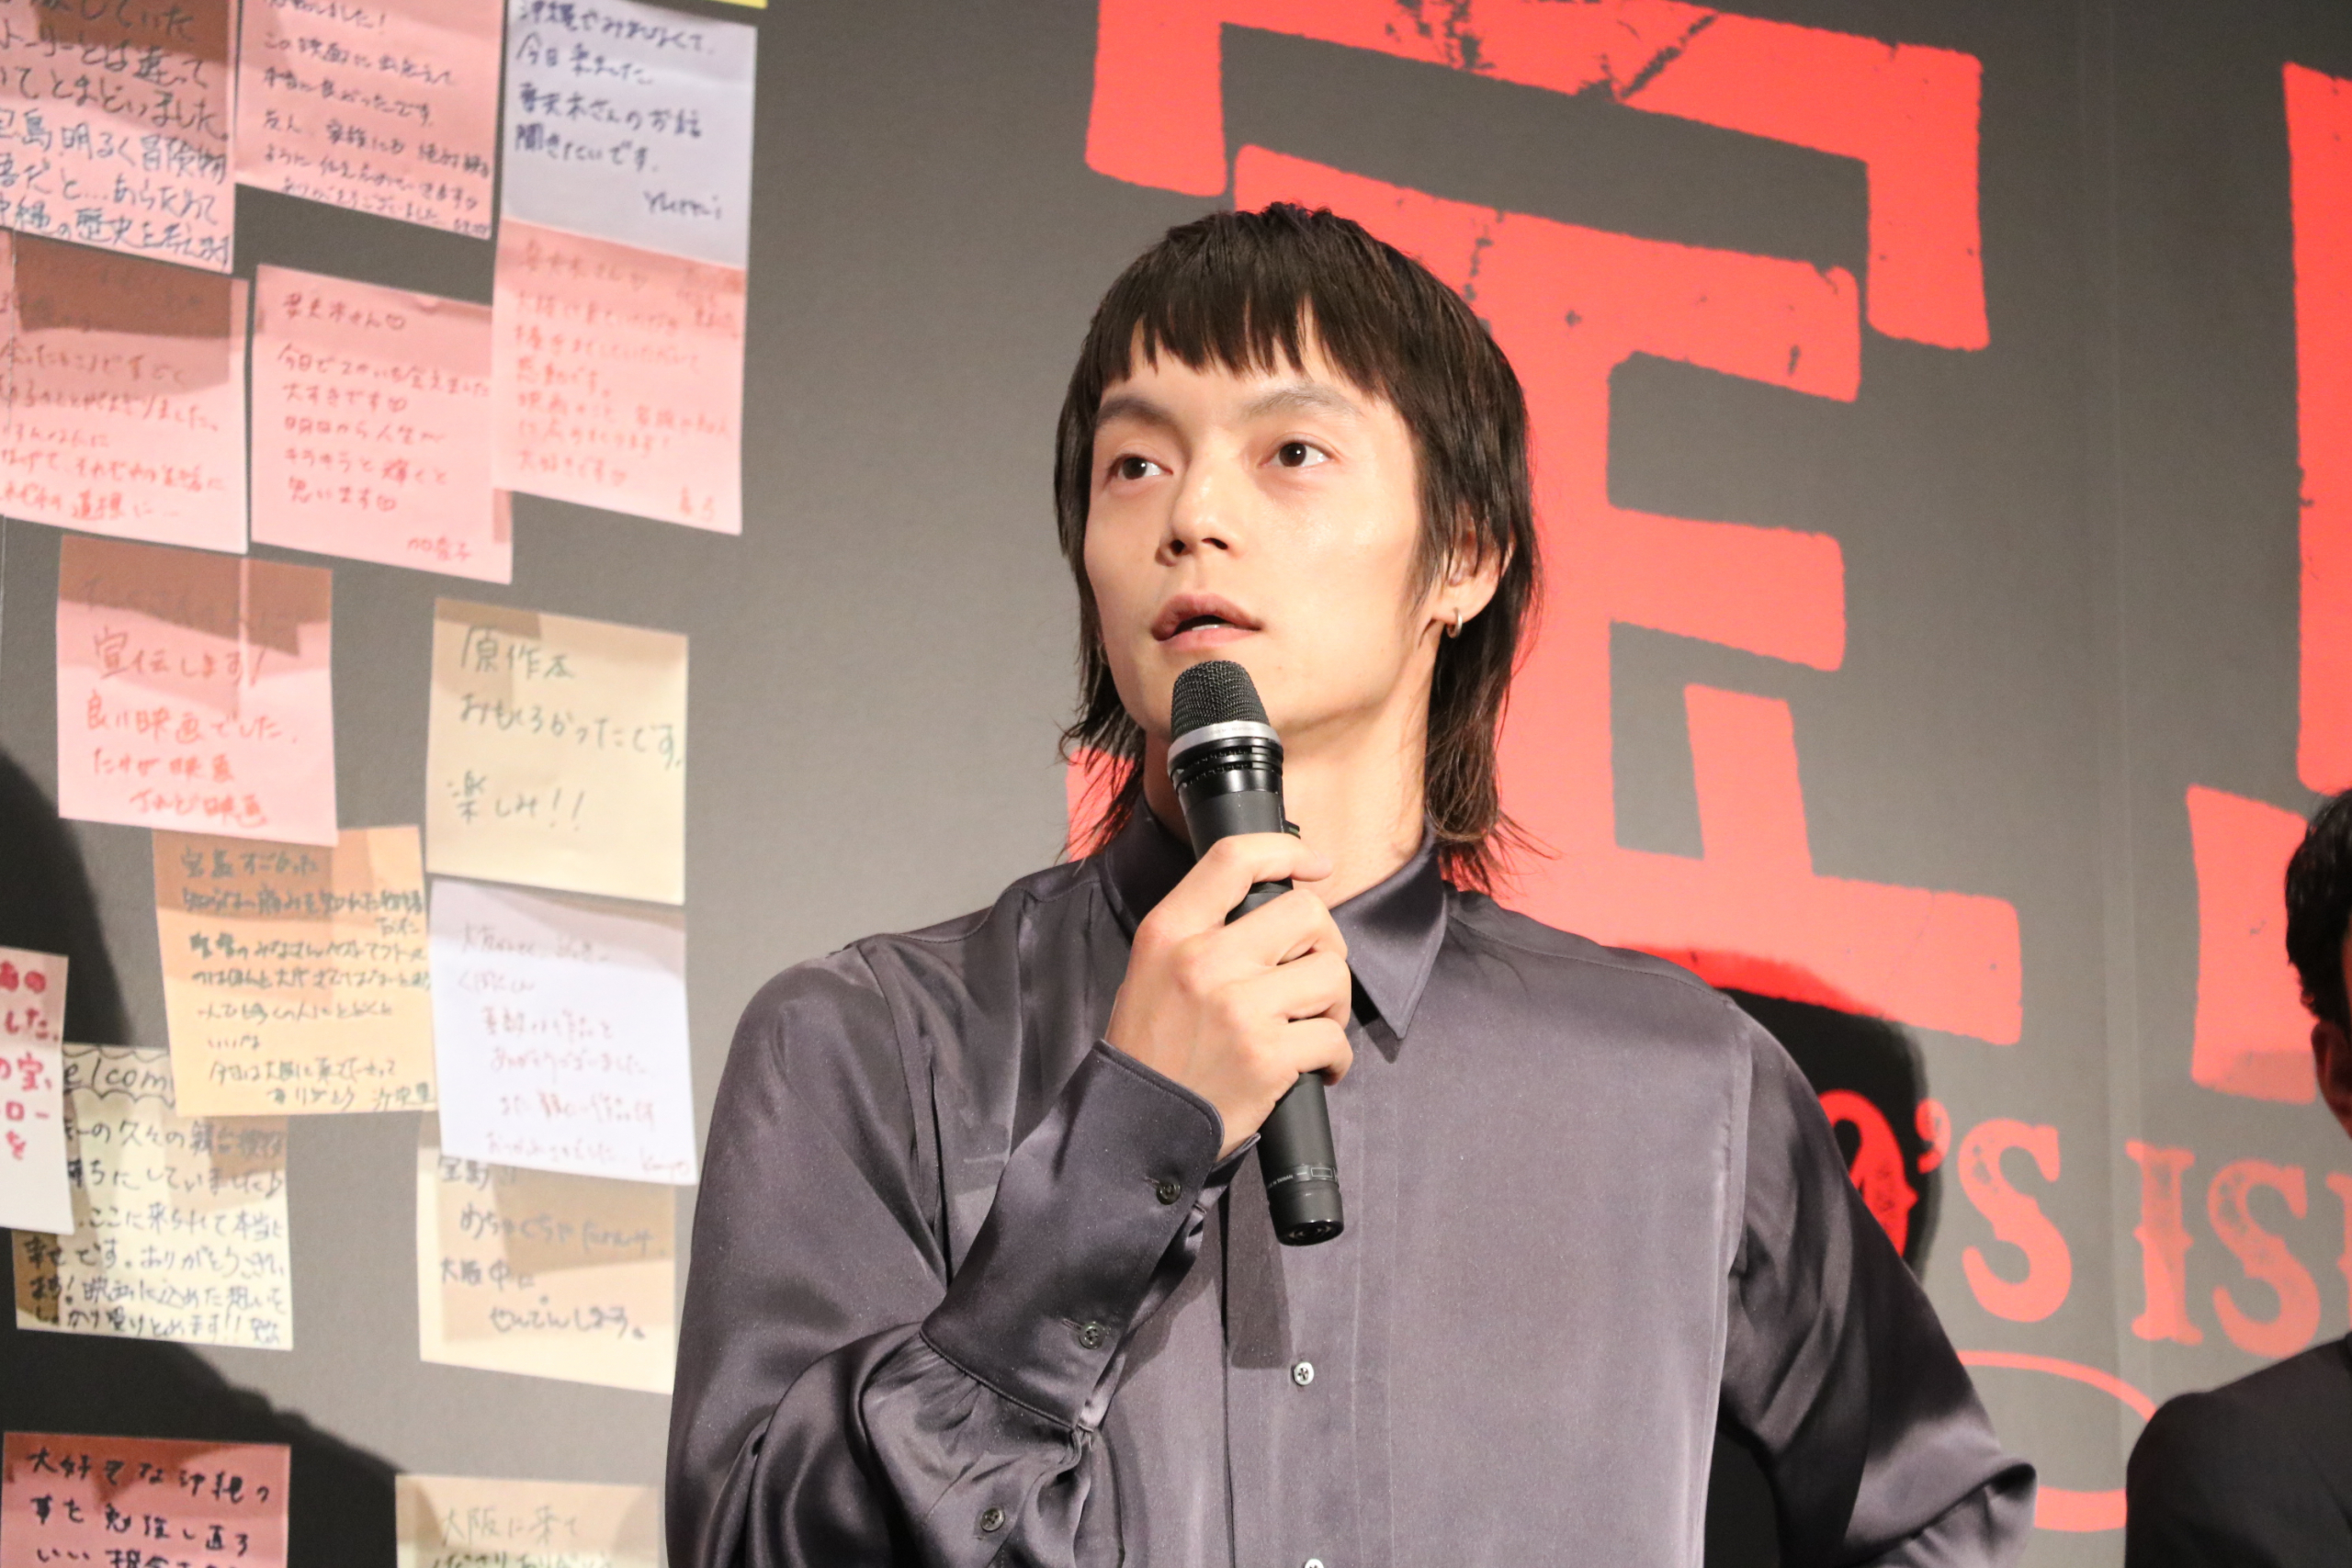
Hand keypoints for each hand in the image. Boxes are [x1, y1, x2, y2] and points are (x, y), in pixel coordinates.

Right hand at [1104, 832, 1353, 1156]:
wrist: (1135, 1123)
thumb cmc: (1150, 1048)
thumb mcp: (1152, 968)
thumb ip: (1203, 932)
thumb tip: (1279, 913)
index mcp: (1170, 931)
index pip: (1234, 860)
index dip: (1286, 851)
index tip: (1316, 865)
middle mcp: (1204, 961)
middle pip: (1305, 913)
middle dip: (1325, 943)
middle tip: (1313, 975)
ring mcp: (1238, 1009)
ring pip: (1331, 974)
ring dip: (1334, 1003)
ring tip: (1313, 1026)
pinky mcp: (1267, 1056)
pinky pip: (1333, 1038)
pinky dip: (1335, 1057)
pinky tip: (1317, 1069)